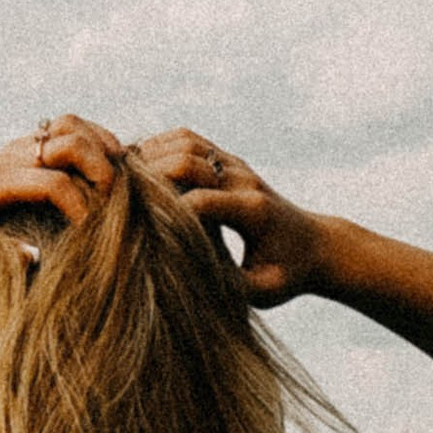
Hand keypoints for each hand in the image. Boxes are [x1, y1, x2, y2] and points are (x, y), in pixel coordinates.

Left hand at [0, 115, 124, 275]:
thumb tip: (37, 258)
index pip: (51, 183)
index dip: (79, 207)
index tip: (89, 234)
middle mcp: (11, 156)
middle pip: (68, 142)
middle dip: (99, 170)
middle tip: (114, 202)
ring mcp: (21, 146)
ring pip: (71, 126)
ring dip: (101, 146)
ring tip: (120, 177)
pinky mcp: (28, 145)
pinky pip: (69, 128)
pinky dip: (95, 140)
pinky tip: (110, 166)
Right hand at [132, 130, 332, 306]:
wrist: (317, 245)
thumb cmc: (288, 274)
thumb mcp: (263, 292)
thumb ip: (227, 286)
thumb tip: (182, 279)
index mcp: (253, 211)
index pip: (199, 201)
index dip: (164, 214)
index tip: (136, 232)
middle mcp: (244, 180)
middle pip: (187, 161)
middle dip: (150, 179)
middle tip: (115, 199)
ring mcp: (236, 165)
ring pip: (185, 142)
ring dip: (151, 157)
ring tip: (123, 182)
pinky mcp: (228, 160)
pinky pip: (188, 140)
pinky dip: (159, 147)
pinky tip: (140, 170)